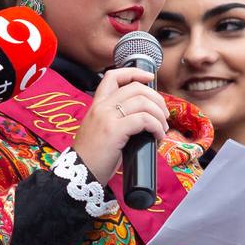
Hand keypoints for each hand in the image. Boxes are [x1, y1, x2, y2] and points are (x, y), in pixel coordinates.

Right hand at [71, 67, 168, 183]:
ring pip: (143, 102)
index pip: (113, 76)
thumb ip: (118, 119)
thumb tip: (146, 119)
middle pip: (136, 88)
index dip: (134, 72)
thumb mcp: (103, 130)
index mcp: (97, 104)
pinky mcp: (114, 130)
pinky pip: (144, 120)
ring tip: (162, 129)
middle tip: (163, 115)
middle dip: (157, 99)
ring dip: (159, 115)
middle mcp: (101, 106)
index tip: (150, 77)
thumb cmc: (95, 156)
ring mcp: (106, 117)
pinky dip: (157, 127)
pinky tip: (157, 137)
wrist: (80, 172)